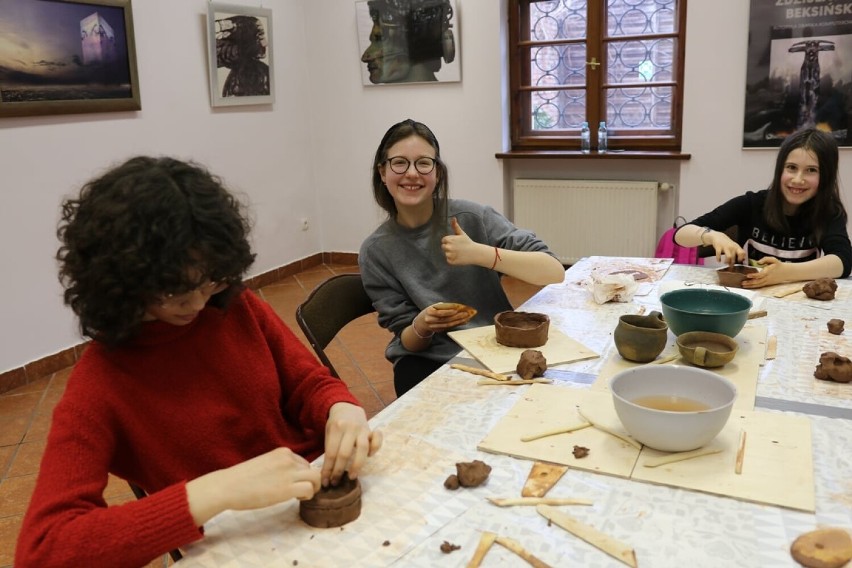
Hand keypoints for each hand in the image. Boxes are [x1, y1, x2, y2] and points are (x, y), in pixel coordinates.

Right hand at [187, 447, 319, 525]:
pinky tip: (297, 499)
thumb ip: (280, 466)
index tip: (292, 483)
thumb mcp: (265, 463)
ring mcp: (289, 473)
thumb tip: (291, 476)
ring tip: (300, 496)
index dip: (301, 475)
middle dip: (310, 481)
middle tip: (299, 492)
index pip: (303, 462)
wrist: (227, 486)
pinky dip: (308, 495)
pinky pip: (310, 489)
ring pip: (316, 478)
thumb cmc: (242, 478)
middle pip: (312, 470)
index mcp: (283, 452)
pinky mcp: (287, 488)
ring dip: (313, 488)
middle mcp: (288, 459)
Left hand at [321, 403, 381, 486]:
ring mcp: (362, 428)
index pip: (331, 453)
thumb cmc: (335, 425)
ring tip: (352, 476)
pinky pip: (377, 439)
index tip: (326, 481)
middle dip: (339, 470)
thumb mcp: (328, 432)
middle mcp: (350, 428)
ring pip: (362, 448)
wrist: (346, 407)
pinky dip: (375, 448)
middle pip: (344, 453)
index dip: (328, 469)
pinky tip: (370, 457)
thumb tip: (326, 473)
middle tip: (336, 482)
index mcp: (336, 428)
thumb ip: (329, 448)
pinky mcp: (371, 430)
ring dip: (357, 465)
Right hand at [415, 303, 473, 334]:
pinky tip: (463, 321)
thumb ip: (444, 307)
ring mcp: (434, 327)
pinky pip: (449, 327)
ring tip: (467, 318)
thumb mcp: (434, 306)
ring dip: (458, 321)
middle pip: (445, 319)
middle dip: (457, 317)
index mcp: (429, 312)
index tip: (457, 309)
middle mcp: (430, 320)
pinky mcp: (438, 331)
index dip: (448, 312)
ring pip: (448, 325)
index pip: (440, 313)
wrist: (422, 322)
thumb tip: (458, 307)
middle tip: (466, 313)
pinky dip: (457, 324)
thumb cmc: (431, 311)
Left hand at [441, 217, 488, 265]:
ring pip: (446, 254)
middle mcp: (448, 247)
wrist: (475, 253)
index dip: (450, 241)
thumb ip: (455, 226)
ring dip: (451, 254)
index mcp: (449, 239)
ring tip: (459, 253)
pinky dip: (453, 260)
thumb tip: (453, 218)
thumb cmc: (467, 242)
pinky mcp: (452, 261)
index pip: (444, 241)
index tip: (456, 243)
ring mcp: (450, 255)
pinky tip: (459, 257)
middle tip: (458, 248)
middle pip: (443, 247)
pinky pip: (449, 260)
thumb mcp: (461, 233)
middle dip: (449, 247)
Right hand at [709, 231, 745, 265]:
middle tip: (730, 266)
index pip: (742, 253)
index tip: (738, 261)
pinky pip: (719, 254)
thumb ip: (738, 252)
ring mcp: (725, 247)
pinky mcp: (718, 247)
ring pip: (729, 257)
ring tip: (725, 263)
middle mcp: (732, 247)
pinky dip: (718, 259)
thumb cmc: (727, 243)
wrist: (718, 236)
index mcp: (737, 247)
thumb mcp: (734, 246)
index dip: (741, 258)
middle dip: (732, 263)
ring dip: (727, 261)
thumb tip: (743, 260)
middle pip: (734, 257)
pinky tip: (718, 261)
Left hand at [741, 257, 782, 287]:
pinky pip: (759, 286)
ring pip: (758, 285)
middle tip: (742, 282)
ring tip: (743, 285)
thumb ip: (766, 259)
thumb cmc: (778, 265)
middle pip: (758, 282)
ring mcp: (767, 282)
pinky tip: (747, 286)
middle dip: (750, 283)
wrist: (786, 272)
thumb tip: (758, 262)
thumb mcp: (773, 259)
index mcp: (768, 272)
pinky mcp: (767, 283)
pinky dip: (753, 287)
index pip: (760, 275)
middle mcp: (767, 278)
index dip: (754, 276)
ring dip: (750, 286)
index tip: (747, 275)